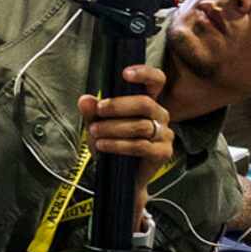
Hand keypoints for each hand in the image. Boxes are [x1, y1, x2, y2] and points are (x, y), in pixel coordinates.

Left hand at [80, 62, 172, 221]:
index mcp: (148, 102)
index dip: (145, 74)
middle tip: (99, 110)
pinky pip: (140, 145)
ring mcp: (165, 134)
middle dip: (118, 106)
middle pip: (145, 103)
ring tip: (94, 132)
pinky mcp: (163, 153)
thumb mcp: (97, 125)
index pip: (156, 81)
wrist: (118, 177)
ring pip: (140, 126)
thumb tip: (85, 99)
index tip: (125, 74)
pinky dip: (118, 145)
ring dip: (113, 128)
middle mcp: (160, 115)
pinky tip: (103, 145)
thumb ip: (92, 112)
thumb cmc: (111, 146)